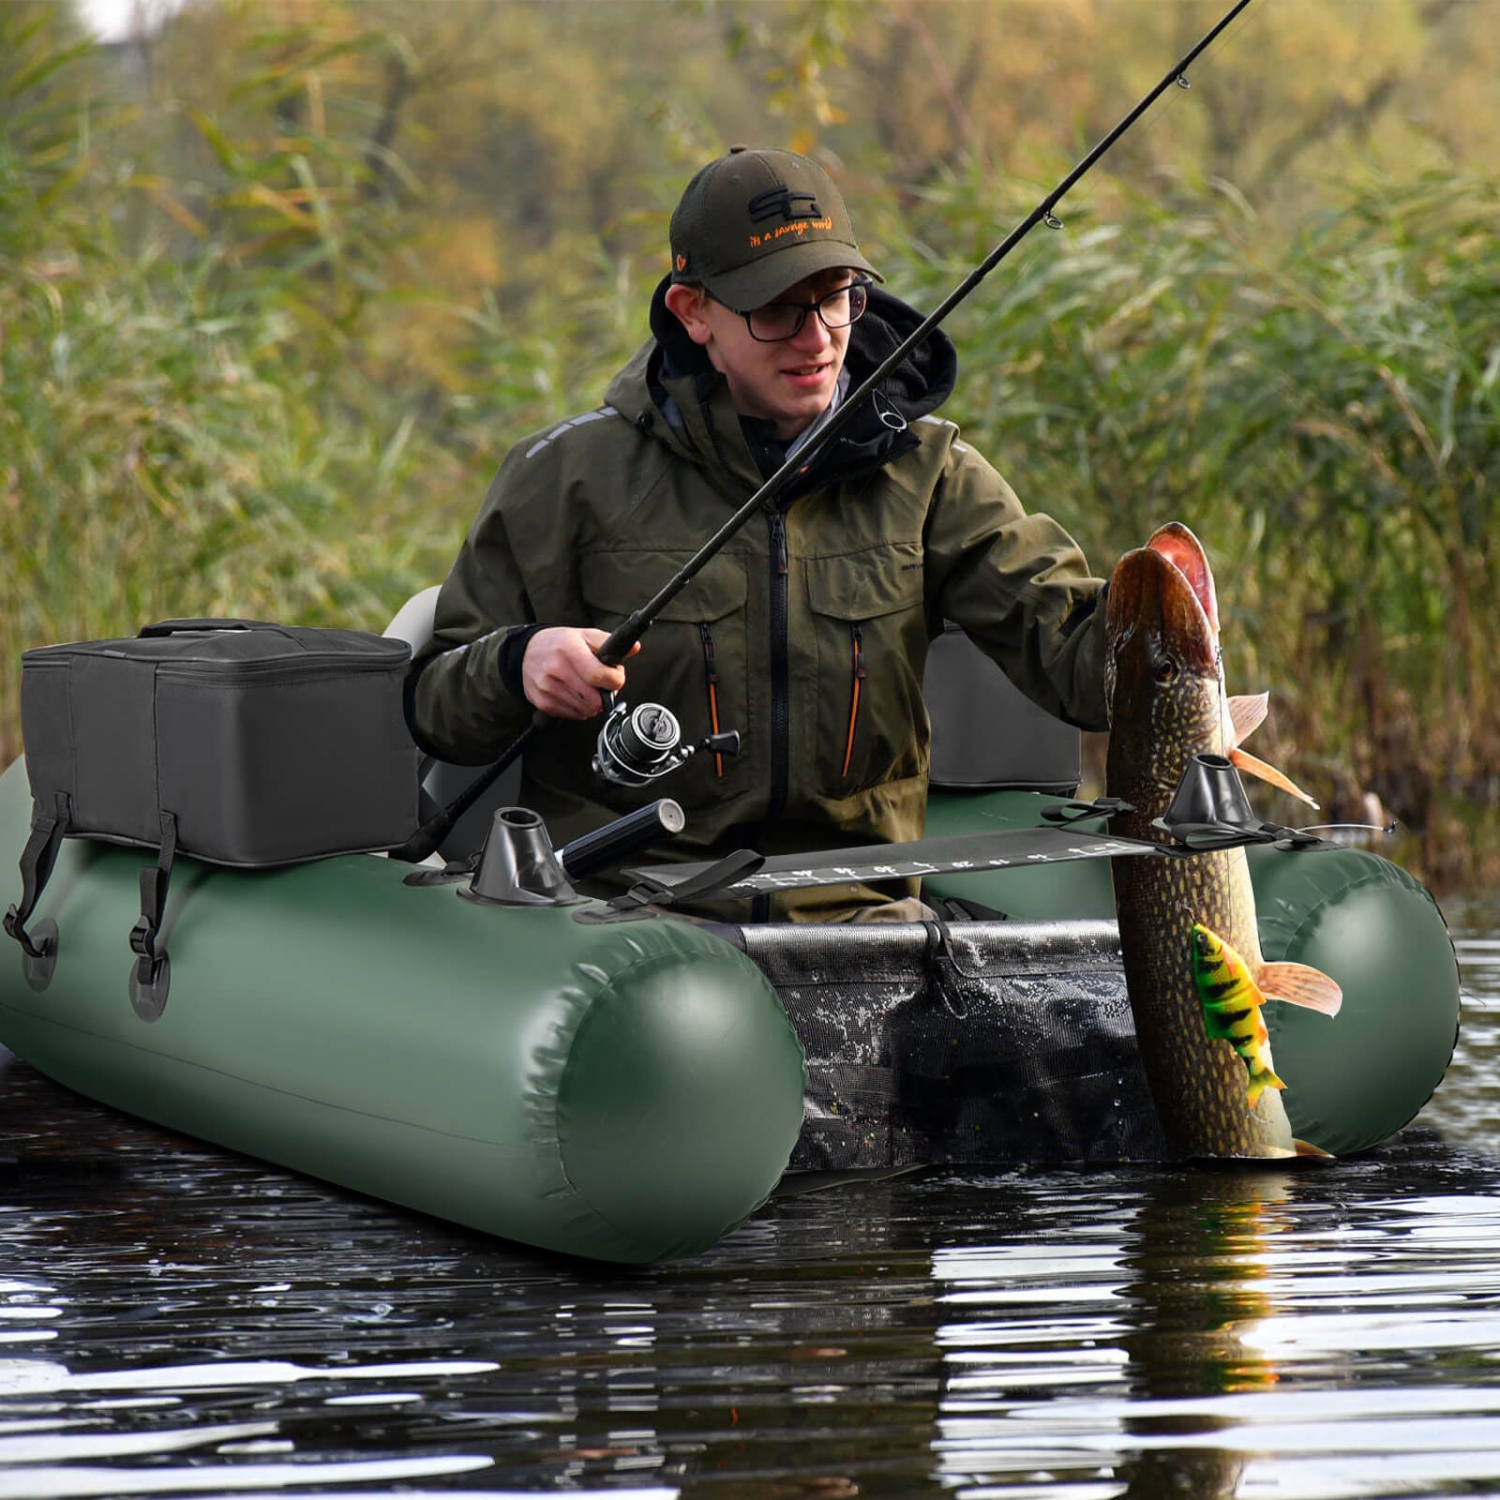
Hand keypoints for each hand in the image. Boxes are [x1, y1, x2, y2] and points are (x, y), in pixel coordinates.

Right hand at [521, 627, 637, 719]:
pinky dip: (579, 708)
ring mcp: (547, 687)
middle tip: (602, 685)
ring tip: (586, 688)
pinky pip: (572, 715)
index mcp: (569, 648)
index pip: (599, 676)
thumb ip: (609, 642)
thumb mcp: (584, 635)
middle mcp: (556, 668)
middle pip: (594, 699)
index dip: (615, 680)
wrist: (526, 652)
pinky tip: (575, 695)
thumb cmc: (559, 644)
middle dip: (605, 695)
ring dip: (593, 704)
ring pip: (585, 710)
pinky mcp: (542, 702)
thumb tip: (635, 648)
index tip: (616, 677)